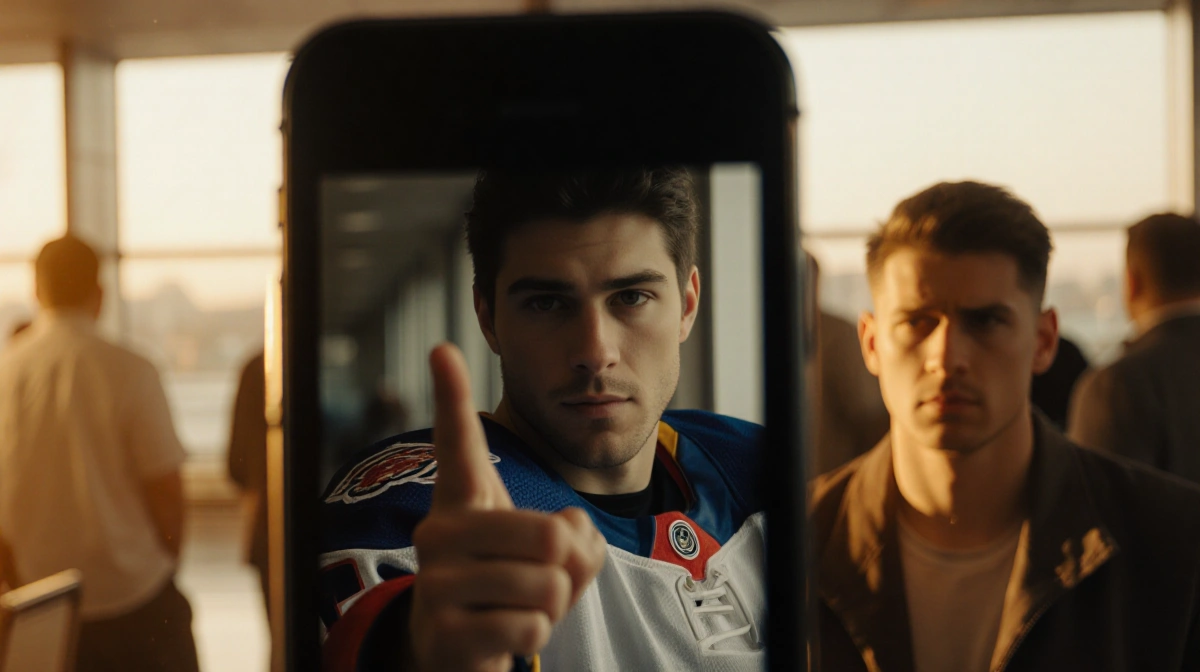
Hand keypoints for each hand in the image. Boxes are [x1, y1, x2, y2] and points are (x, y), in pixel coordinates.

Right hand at [406, 343, 605, 671]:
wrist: (458, 648)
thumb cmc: (506, 583)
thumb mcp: (549, 549)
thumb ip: (572, 534)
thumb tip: (572, 537)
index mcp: (462, 500)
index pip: (457, 441)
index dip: (452, 393)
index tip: (441, 347)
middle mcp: (438, 532)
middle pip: (552, 535)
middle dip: (570, 568)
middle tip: (541, 580)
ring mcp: (435, 582)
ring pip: (548, 586)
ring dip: (552, 607)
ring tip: (520, 606)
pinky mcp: (444, 630)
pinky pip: (530, 628)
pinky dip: (534, 637)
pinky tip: (504, 634)